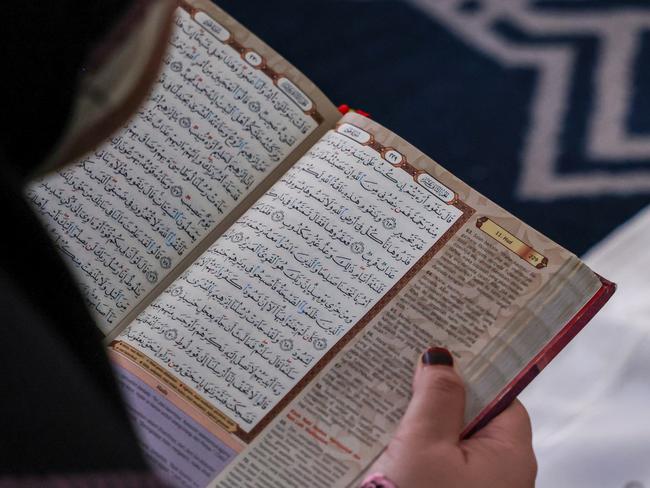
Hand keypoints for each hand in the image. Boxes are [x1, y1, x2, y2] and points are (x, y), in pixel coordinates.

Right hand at [366, 348, 536, 487]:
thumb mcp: (423, 445)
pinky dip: (419, 445)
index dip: (473, 371)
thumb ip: (436, 397)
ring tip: (393, 398)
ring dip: (425, 420)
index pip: (501, 395)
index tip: (444, 349)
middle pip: (475, 415)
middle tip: (408, 371)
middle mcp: (501, 473)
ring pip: (454, 438)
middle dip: (441, 394)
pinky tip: (392, 436)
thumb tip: (442, 357)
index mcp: (509, 454)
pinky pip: (441, 460)